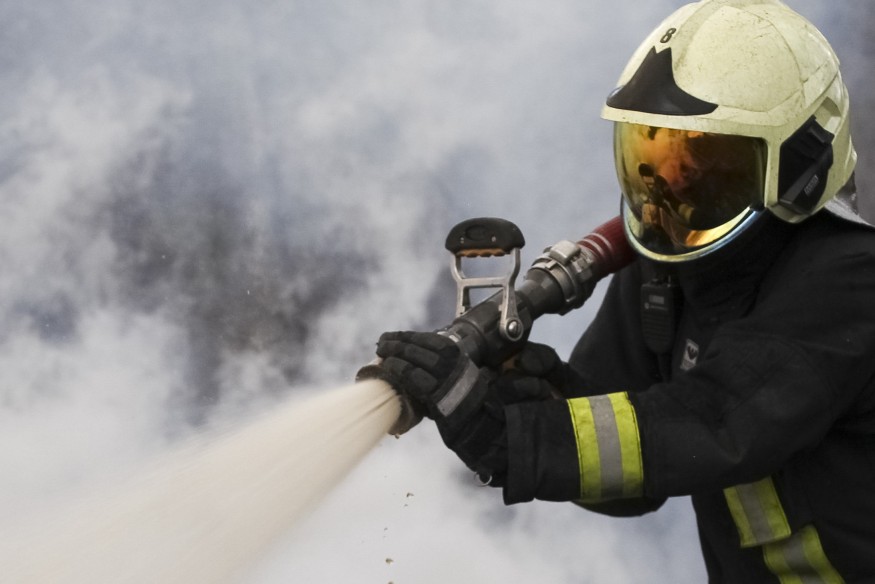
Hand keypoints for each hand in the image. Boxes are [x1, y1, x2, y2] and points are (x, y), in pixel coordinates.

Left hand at [374, 331, 489, 431]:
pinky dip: (398, 370)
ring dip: (393, 356)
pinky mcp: (435, 393)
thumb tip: (407, 348)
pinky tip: (389, 368)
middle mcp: (448, 360)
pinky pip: (412, 378)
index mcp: (453, 350)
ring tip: (382, 356)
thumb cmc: (459, 388)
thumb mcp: (454, 365)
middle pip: (414, 347)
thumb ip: (436, 356)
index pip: (423, 338)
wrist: (474, 414)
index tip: (389, 336)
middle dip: (394, 344)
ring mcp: (442, 376)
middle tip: (380, 344)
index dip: (402, 336)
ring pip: (411, 360)